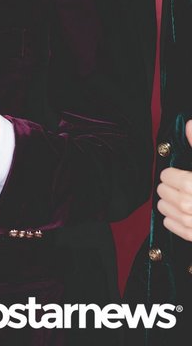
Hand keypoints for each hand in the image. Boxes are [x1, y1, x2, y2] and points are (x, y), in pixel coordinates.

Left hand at [157, 120, 191, 240]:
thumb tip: (190, 124)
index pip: (167, 177)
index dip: (169, 174)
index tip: (172, 174)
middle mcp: (191, 204)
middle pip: (164, 192)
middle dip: (167, 187)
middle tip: (174, 185)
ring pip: (165, 210)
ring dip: (167, 203)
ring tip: (174, 198)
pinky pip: (174, 228)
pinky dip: (171, 221)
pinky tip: (176, 214)